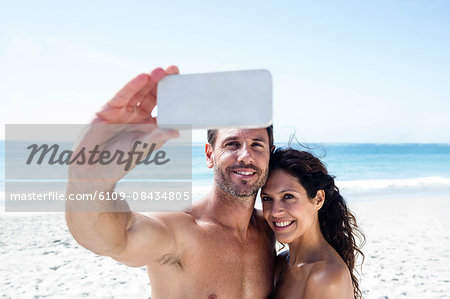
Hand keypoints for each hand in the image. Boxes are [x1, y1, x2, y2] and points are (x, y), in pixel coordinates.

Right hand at [68, 66, 179, 187]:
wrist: (93, 167)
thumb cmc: (120, 161)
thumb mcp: (142, 148)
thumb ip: (157, 138)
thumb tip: (177, 132)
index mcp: (150, 127)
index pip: (164, 108)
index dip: (173, 97)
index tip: (184, 85)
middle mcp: (138, 117)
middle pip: (152, 96)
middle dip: (162, 83)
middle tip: (174, 69)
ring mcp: (123, 111)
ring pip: (138, 92)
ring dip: (149, 81)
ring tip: (160, 71)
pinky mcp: (109, 108)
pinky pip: (122, 95)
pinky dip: (132, 86)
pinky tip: (142, 78)